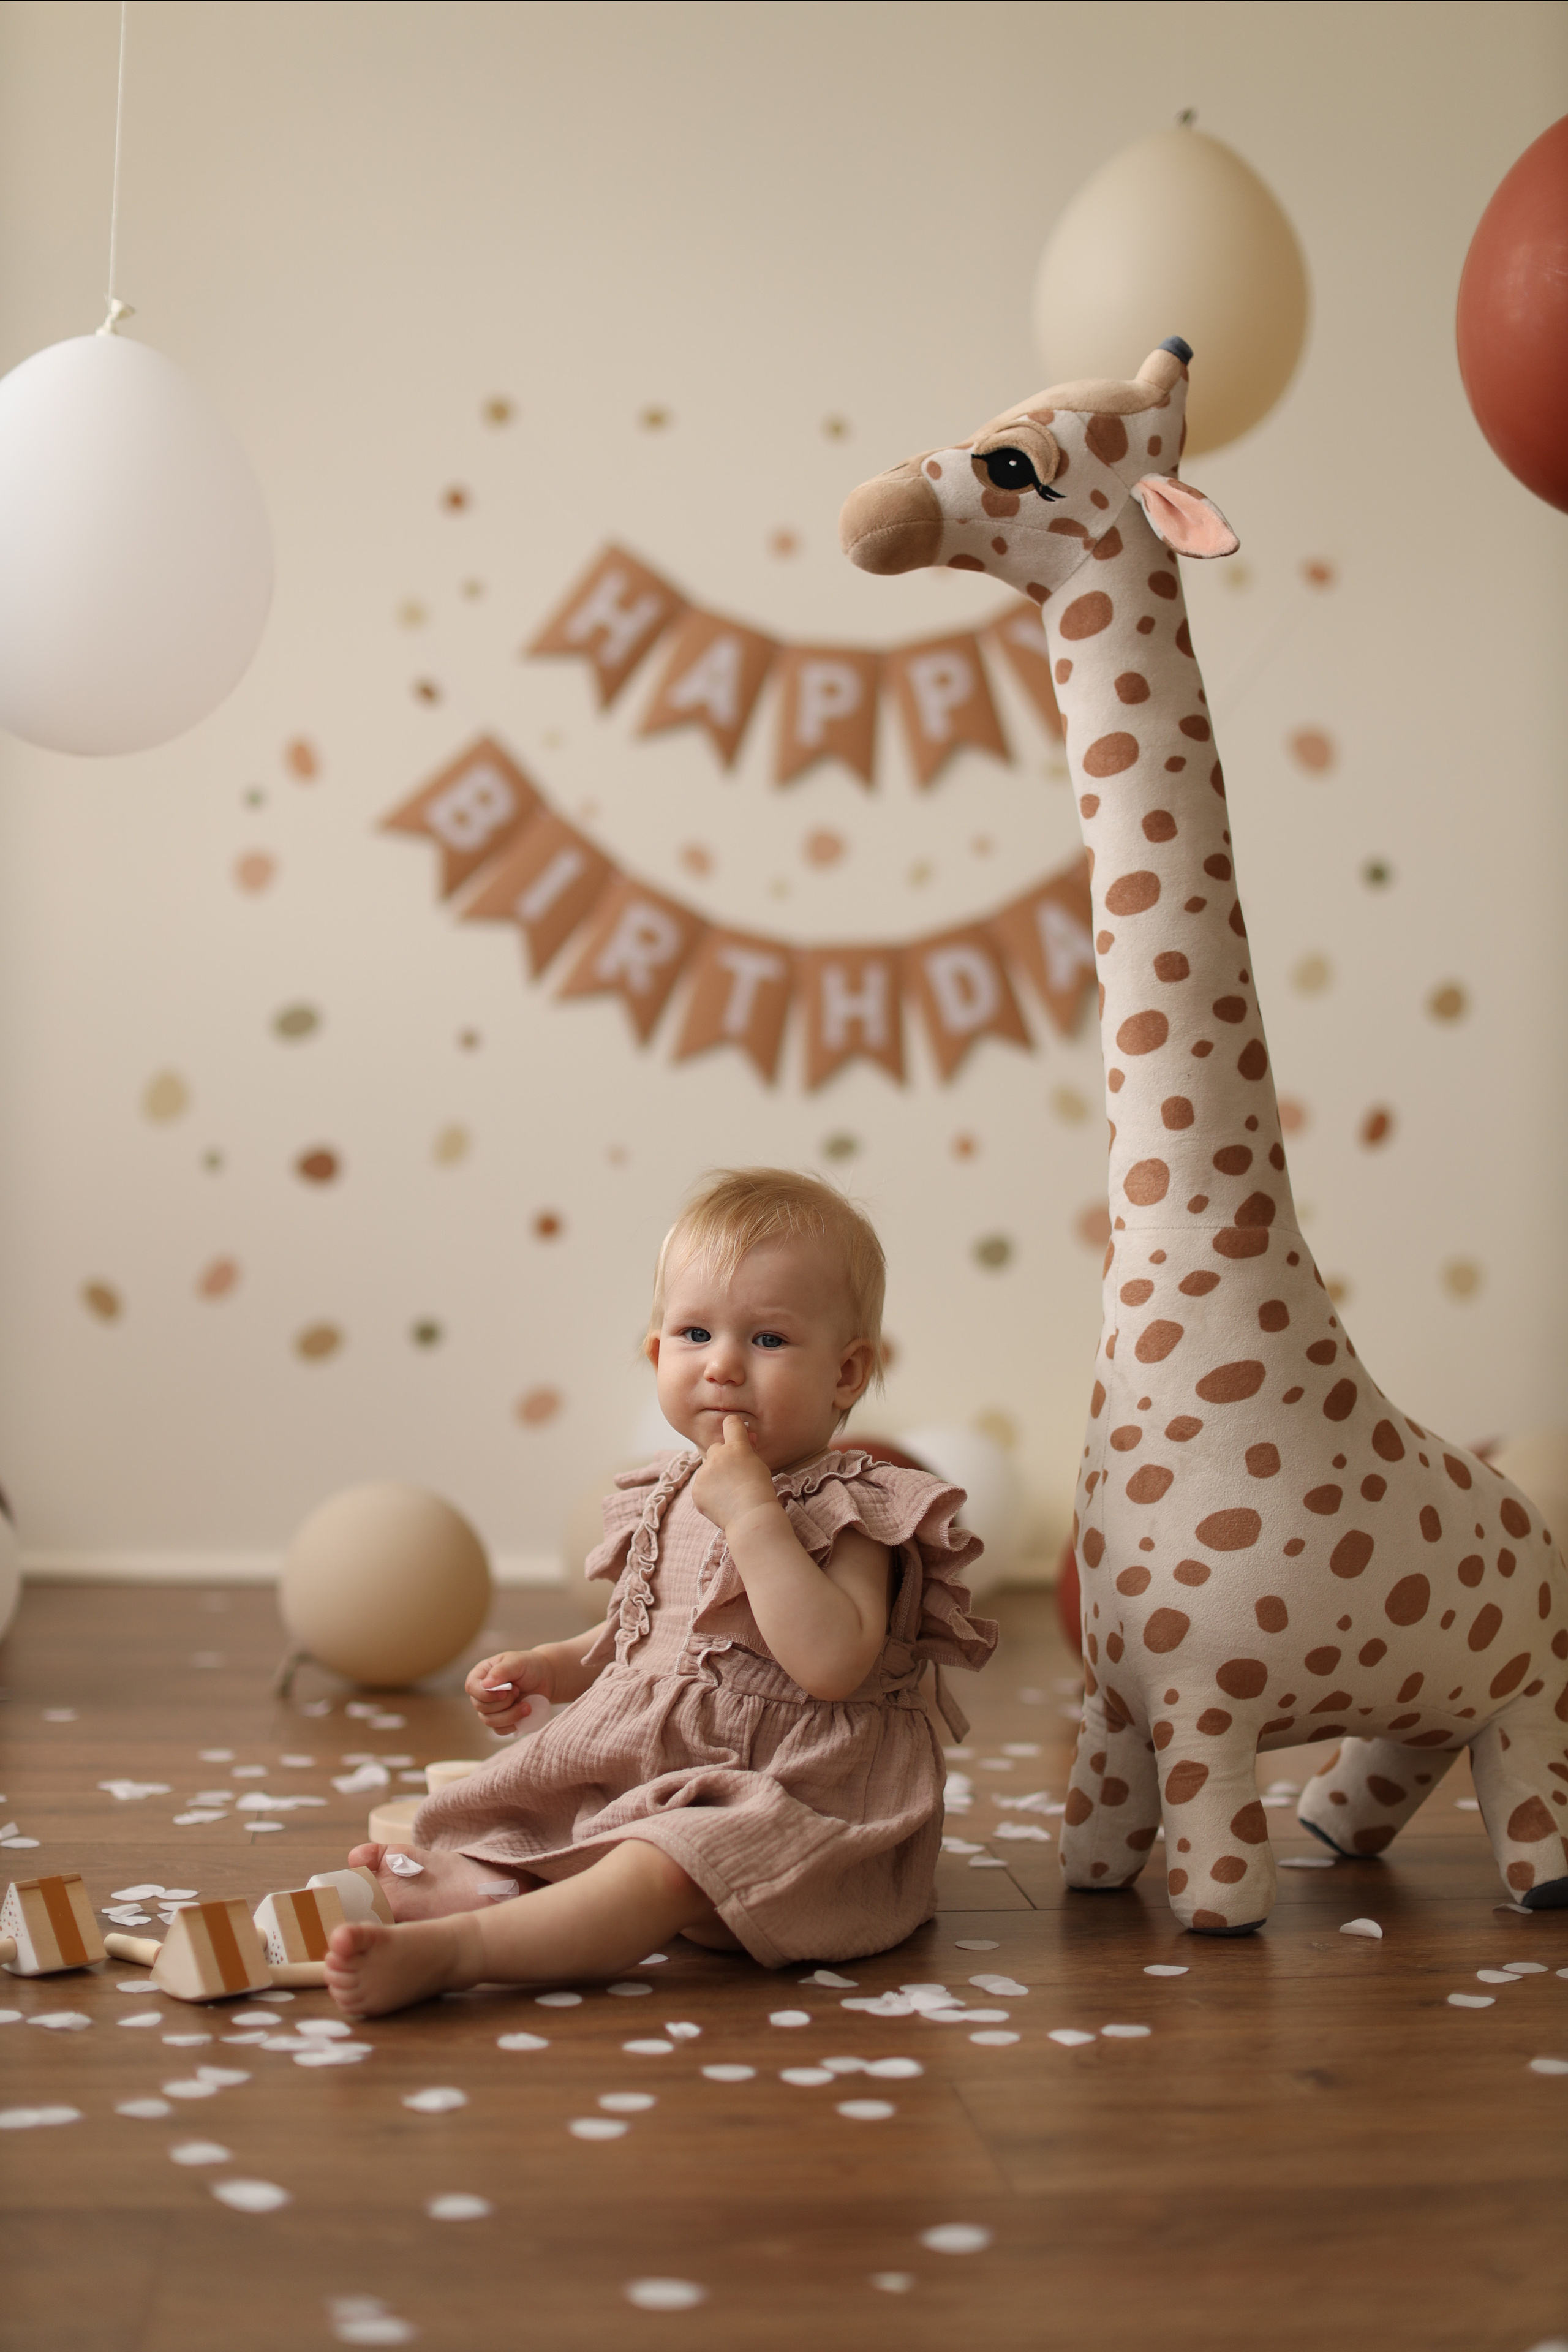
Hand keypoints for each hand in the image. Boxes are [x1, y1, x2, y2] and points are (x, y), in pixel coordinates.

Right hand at [465, 1649, 553, 1735]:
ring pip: (489, 1721)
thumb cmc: (529, 1666)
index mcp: (481, 1674)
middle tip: (518, 1691)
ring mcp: (490, 1709)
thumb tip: (485, 1684)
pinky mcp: (501, 1721)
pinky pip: (500, 1730)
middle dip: (504, 1702)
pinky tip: (525, 1713)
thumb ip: (501, 1671)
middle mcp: (482, 1693)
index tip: (505, 1692)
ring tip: (527, 1705)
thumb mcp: (516, 1662)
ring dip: (510, 1715)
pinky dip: (513, 1724)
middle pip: (481, 1707)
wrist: (545, 1678)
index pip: (471, 1687)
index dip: (485, 1694)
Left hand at [690, 1413, 780, 1541]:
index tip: (735, 1432)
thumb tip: (747, 1437)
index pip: (730, 1423)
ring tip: (730, 1492)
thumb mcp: (760, 1465)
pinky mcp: (696, 1490)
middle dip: (723, 1457)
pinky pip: (701, 1486)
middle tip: (735, 1474)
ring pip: (707, 1468)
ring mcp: (704, 1474)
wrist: (751, 1517)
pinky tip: (721, 1501)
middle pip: (716, 1448)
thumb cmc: (761, 1491)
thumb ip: (750, 1449)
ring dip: (715, 1475)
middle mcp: (717, 1457)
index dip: (733, 1426)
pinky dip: (708, 1492)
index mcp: (736, 1448)